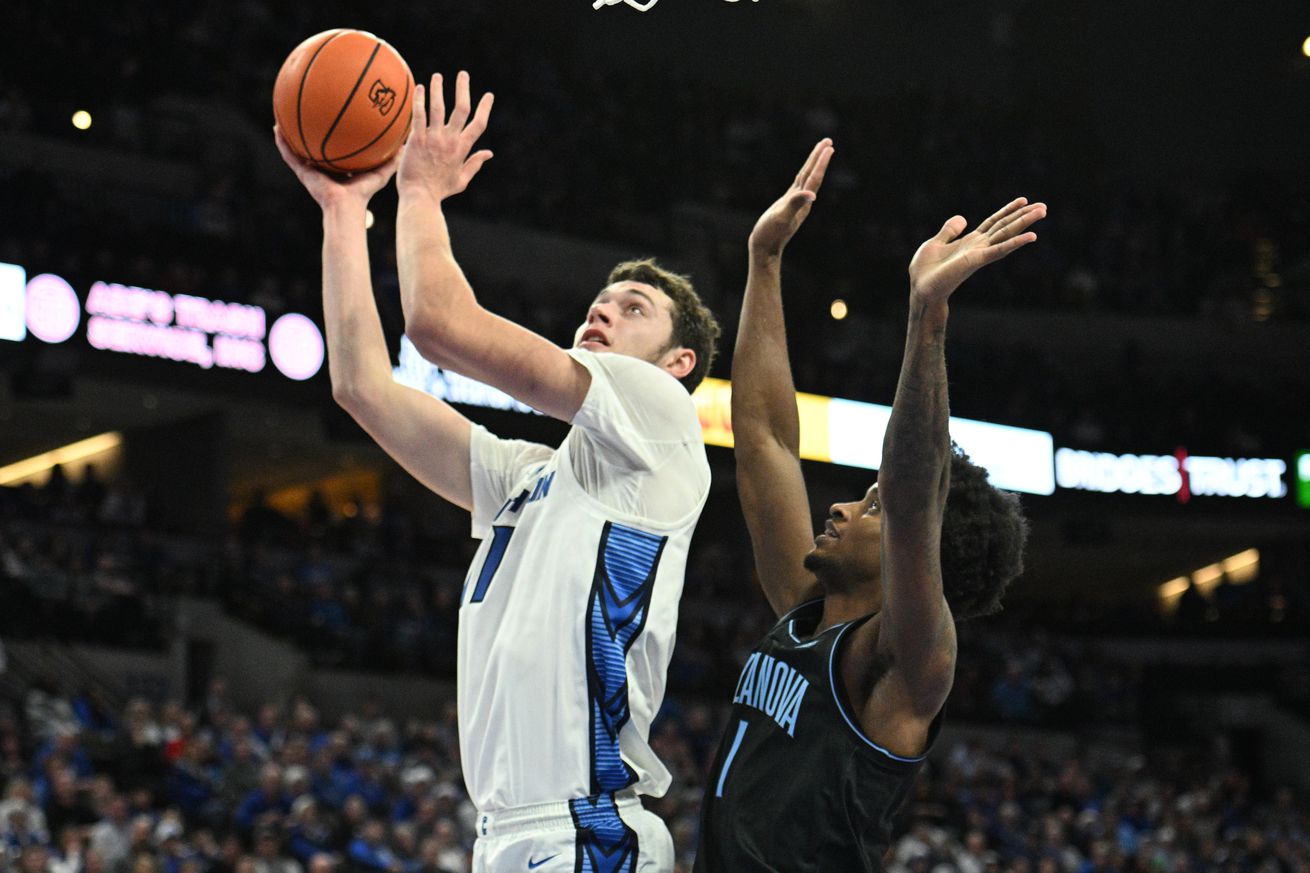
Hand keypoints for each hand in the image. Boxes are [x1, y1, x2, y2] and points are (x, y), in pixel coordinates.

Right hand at [273, 126, 398, 210]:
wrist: (347, 207)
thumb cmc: (363, 194)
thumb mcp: (380, 172)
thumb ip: (392, 158)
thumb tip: (406, 143)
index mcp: (339, 166)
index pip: (335, 146)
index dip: (333, 133)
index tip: (331, 115)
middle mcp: (322, 166)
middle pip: (314, 144)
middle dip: (310, 128)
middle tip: (306, 109)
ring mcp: (310, 169)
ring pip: (296, 147)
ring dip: (289, 132)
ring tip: (281, 114)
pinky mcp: (302, 172)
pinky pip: (288, 155)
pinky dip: (282, 142)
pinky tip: (276, 127)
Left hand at [397, 71, 493, 200]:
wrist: (420, 197)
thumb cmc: (439, 191)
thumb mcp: (462, 180)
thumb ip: (475, 164)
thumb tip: (489, 153)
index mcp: (463, 149)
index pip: (479, 124)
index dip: (485, 108)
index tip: (488, 95)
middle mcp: (450, 140)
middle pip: (461, 108)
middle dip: (463, 89)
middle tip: (463, 75)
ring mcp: (433, 139)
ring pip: (439, 107)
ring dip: (439, 89)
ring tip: (438, 77)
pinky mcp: (416, 140)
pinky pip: (419, 115)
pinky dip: (419, 100)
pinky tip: (419, 88)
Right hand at [748, 138, 832, 257]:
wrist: (764, 249)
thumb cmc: (771, 234)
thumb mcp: (782, 218)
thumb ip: (796, 204)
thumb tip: (813, 195)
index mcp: (802, 201)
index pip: (814, 178)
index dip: (821, 162)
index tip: (828, 147)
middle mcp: (802, 201)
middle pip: (813, 174)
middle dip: (820, 158)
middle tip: (828, 141)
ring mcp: (795, 203)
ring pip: (806, 178)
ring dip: (813, 164)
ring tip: (820, 151)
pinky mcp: (786, 206)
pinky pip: (798, 185)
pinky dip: (803, 175)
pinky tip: (804, 173)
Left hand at [908, 198, 1045, 302]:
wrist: (920, 288)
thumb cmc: (926, 270)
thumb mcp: (935, 243)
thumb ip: (949, 230)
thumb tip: (962, 218)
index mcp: (971, 241)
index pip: (994, 222)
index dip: (1008, 211)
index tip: (1024, 200)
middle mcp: (979, 247)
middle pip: (1005, 227)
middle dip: (1023, 216)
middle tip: (1043, 207)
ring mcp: (980, 253)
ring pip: (1007, 234)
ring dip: (1025, 223)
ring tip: (1042, 212)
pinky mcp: (977, 261)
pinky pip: (999, 250)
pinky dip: (1016, 243)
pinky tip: (1031, 236)